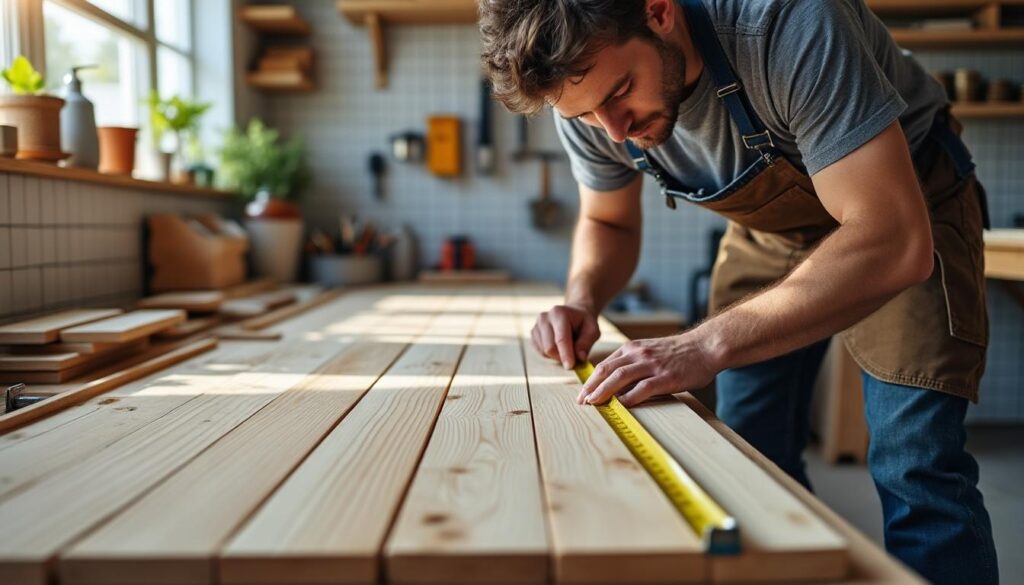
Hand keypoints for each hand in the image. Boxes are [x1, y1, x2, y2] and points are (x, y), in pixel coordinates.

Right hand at [531, 304, 600, 368]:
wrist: (573, 315)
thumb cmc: (583, 322)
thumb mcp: (592, 330)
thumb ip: (586, 343)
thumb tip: (580, 357)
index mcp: (559, 313)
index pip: (561, 338)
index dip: (566, 354)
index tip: (570, 366)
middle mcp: (544, 318)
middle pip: (549, 347)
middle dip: (562, 357)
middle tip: (574, 357)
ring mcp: (536, 326)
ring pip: (544, 351)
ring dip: (557, 356)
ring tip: (567, 347)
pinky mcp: (533, 334)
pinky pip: (540, 352)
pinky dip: (550, 355)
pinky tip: (558, 347)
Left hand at [577, 332, 719, 406]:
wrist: (706, 346)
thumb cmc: (679, 353)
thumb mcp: (650, 351)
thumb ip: (634, 363)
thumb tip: (617, 384)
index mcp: (633, 348)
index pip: (605, 364)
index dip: (591, 379)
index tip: (583, 392)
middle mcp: (639, 354)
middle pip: (607, 370)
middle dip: (591, 386)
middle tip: (581, 401)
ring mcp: (652, 365)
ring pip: (620, 377)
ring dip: (603, 391)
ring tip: (593, 403)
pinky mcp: (666, 377)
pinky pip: (643, 388)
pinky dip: (630, 398)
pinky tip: (620, 406)